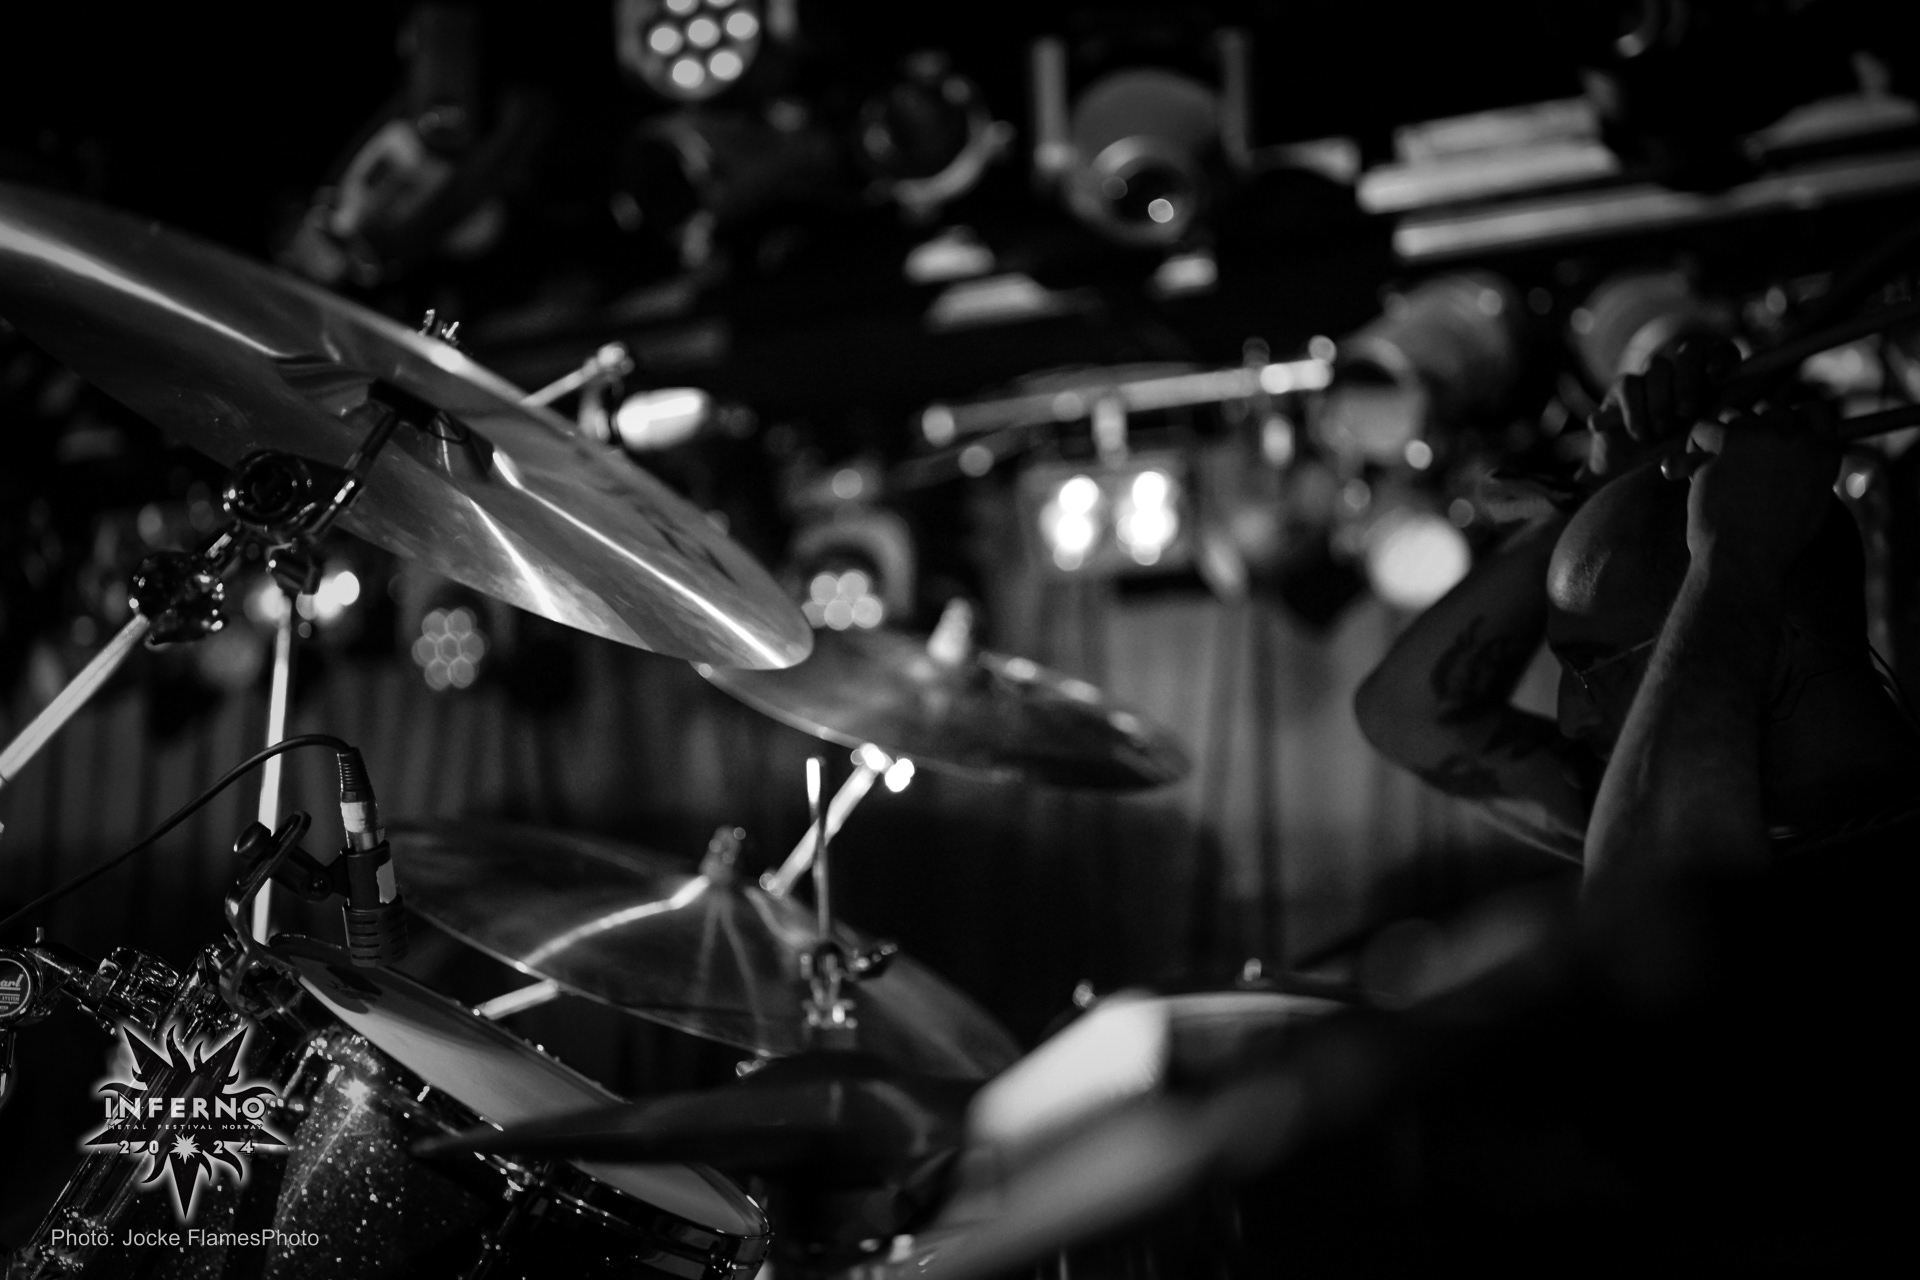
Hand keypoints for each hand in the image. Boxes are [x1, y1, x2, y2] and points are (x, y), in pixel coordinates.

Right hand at [1584, 336, 1740, 482]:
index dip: (1720, 356)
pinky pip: (1630, 385)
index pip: (1721, 351)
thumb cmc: (1677, 464)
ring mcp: (1650, 380)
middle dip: (1689, 381)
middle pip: (1690, 350)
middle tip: (1686, 413)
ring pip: (1659, 367)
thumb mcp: (1710, 442)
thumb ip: (1729, 420)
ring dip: (1662, 401)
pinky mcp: (1621, 391)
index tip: (1716, 374)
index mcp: (1710, 382)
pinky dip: (1637, 410)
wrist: (1631, 484)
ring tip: (1661, 431)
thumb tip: (1755, 399)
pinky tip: (1640, 433)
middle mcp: (1682, 375)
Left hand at [1677, 402, 1839, 593]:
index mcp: (1824, 453)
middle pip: (1768, 408)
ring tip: (1711, 462)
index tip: (1773, 429)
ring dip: (1719, 435)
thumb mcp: (1810, 504)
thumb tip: (1792, 451)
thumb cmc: (1773, 543)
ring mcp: (1761, 438)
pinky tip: (1691, 465)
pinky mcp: (1727, 443)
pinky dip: (1694, 444)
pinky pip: (1703, 429)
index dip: (1790, 416)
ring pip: (1733, 416)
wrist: (1746, 558)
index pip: (1814, 411)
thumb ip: (1807, 470)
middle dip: (1750, 426)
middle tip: (1736, 452)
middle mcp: (1796, 438)